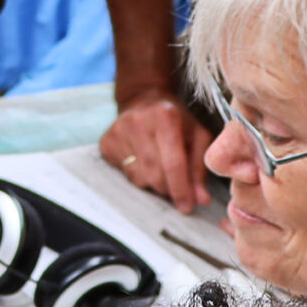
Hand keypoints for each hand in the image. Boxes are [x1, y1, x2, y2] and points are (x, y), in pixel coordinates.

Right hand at [101, 90, 216, 211]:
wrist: (143, 99)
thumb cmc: (176, 121)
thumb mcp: (197, 136)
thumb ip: (199, 168)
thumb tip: (201, 200)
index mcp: (165, 116)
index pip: (174, 163)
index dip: (181, 189)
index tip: (187, 207)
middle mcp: (138, 122)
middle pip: (155, 174)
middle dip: (169, 190)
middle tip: (178, 194)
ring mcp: (118, 132)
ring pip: (139, 178)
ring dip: (154, 184)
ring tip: (162, 173)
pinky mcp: (106, 142)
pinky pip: (125, 174)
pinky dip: (139, 176)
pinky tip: (145, 163)